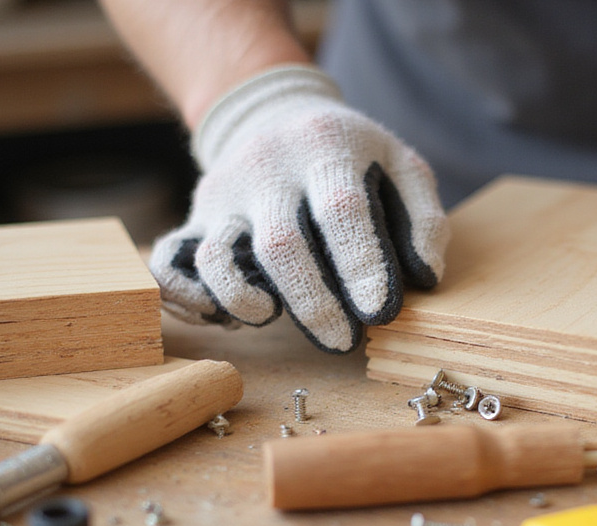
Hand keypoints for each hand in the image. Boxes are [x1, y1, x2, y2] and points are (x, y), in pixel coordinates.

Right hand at [151, 65, 448, 351]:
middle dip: (311, 303)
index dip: (359, 264)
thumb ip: (423, 218)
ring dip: (240, 299)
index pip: (340, 209)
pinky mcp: (196, 216)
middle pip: (280, 244)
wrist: (276, 112)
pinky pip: (172, 261)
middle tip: (342, 342)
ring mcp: (225, 193)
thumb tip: (425, 278)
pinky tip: (219, 316)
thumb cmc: (352, 156)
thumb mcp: (402, 165)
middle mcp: (268, 168)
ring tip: (269, 319)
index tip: (379, 312)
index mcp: (326, 148)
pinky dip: (186, 297)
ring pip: (216, 255)